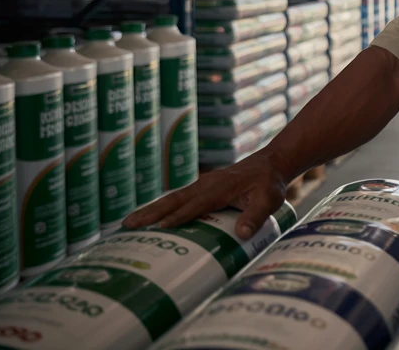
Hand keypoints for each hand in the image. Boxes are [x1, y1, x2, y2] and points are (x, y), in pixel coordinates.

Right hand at [123, 149, 291, 238]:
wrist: (271, 164)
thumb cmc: (269, 183)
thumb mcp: (269, 199)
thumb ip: (256, 216)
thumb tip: (242, 234)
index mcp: (220, 188)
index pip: (196, 204)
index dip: (179, 216)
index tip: (160, 228)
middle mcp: (206, 185)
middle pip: (174, 199)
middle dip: (151, 212)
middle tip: (127, 225)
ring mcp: (202, 185)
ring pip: (172, 198)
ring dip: (151, 209)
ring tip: (128, 223)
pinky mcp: (202, 188)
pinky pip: (178, 198)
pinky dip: (162, 207)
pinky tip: (150, 218)